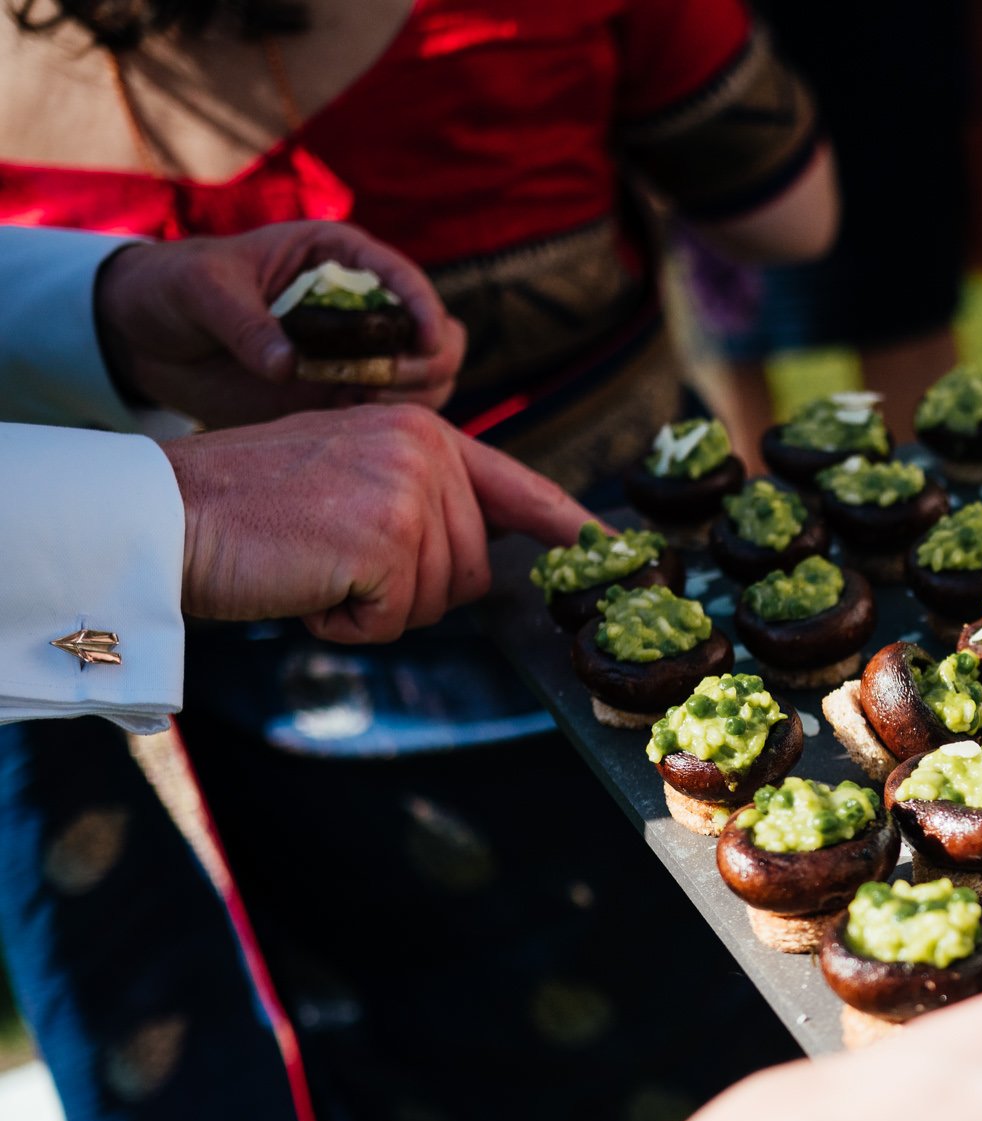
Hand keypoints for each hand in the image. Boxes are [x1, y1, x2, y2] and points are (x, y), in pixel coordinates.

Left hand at [93, 221, 464, 427]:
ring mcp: (358, 356)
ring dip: (412, 398)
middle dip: (426, 363)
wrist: (149, 336)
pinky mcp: (342, 397)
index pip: (403, 278)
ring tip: (363, 405)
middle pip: (438, 337)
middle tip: (381, 385)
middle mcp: (362, 308)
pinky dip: (389, 426)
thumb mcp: (202, 289)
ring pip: (427, 380)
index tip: (422, 341)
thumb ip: (245, 323)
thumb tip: (287, 366)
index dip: (423, 308)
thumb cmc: (178, 287)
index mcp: (338, 258)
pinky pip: (392, 415)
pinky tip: (352, 426)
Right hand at [162, 405, 589, 642]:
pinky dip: (349, 622)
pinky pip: (397, 618)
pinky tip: (306, 585)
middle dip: (412, 589)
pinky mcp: (387, 541)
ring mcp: (410, 494)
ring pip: (440, 599)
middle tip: (335, 560)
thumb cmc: (246, 506)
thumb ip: (421, 496)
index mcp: (423, 430)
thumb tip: (489, 554)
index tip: (610, 550)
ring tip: (315, 564)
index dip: (566, 527)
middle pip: (475, 569)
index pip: (518, 486)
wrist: (164, 511)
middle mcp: (427, 451)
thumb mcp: (348, 472)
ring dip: (377, 605)